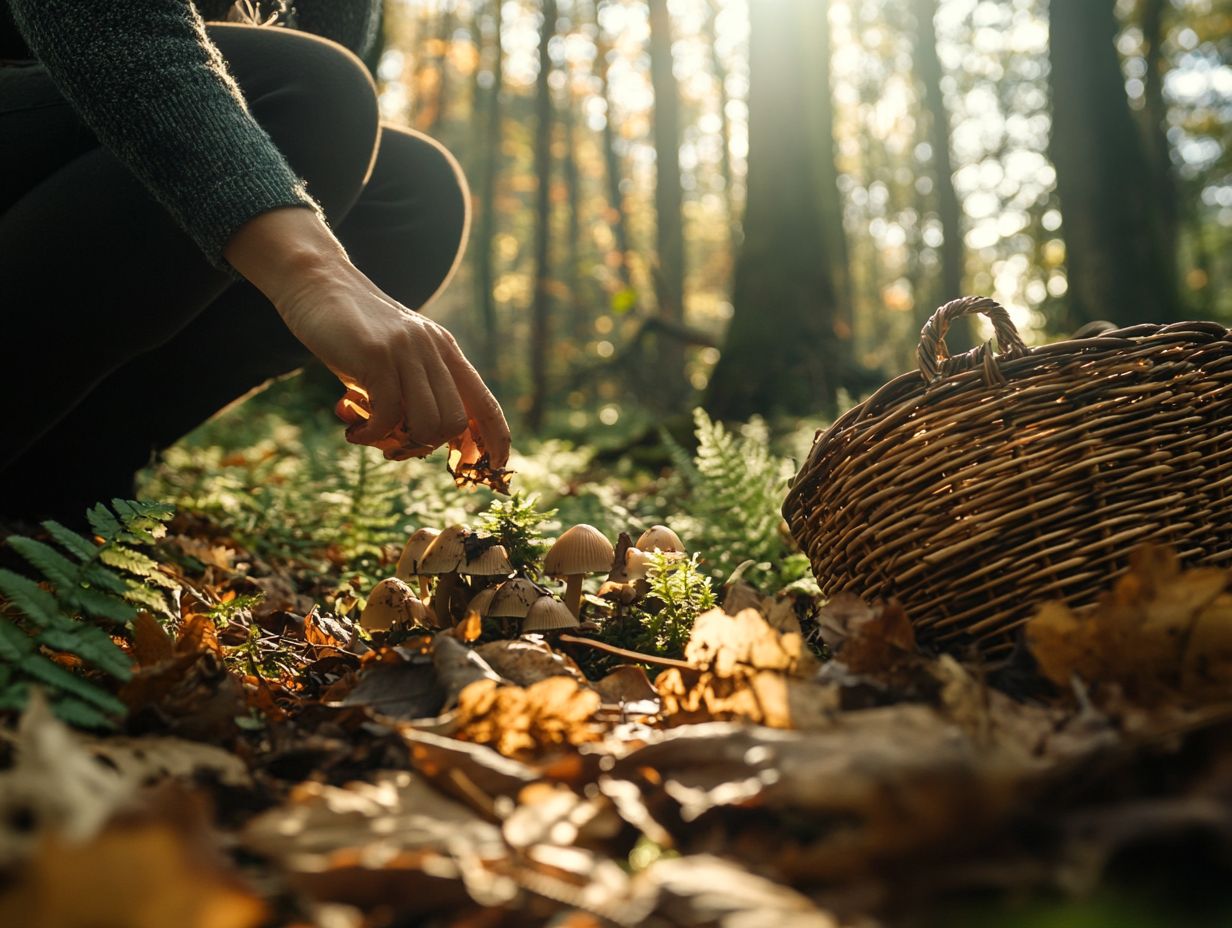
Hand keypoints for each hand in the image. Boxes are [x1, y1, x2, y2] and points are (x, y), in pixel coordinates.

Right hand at [223, 208, 509, 468]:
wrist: (317, 284)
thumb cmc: (354, 333)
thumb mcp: (395, 360)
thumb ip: (414, 392)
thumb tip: (426, 444)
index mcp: (446, 352)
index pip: (485, 404)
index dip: (495, 440)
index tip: (492, 469)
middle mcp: (434, 349)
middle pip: (453, 422)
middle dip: (425, 447)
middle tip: (393, 448)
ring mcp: (407, 351)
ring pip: (426, 423)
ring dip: (397, 444)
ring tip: (370, 436)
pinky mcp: (376, 355)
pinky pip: (387, 417)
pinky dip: (370, 436)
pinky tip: (352, 430)